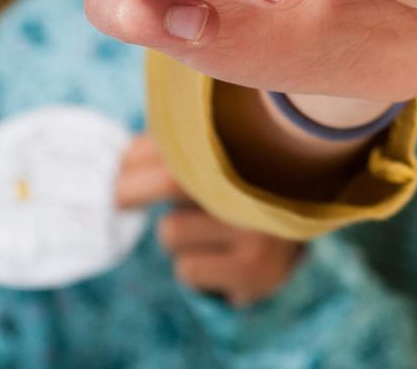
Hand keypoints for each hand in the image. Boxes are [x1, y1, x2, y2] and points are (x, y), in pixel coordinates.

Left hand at [114, 133, 302, 305]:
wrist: (301, 231)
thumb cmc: (240, 185)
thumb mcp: (218, 158)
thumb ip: (176, 149)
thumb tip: (119, 157)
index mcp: (258, 147)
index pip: (183, 145)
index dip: (139, 156)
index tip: (116, 166)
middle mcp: (266, 183)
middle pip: (173, 182)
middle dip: (130, 190)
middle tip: (117, 197)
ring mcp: (264, 229)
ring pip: (173, 232)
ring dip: (176, 236)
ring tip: (209, 233)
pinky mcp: (256, 271)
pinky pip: (188, 269)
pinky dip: (193, 267)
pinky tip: (221, 260)